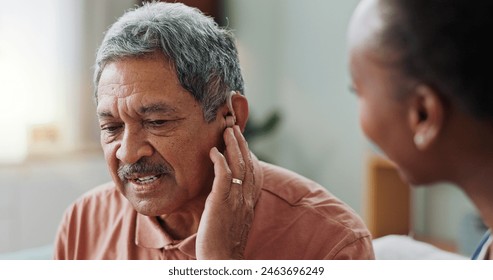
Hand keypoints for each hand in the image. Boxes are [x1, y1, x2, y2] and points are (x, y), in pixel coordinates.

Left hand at [195, 125, 259, 258]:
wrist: (222, 260)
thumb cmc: (223, 242)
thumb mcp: (232, 219)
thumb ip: (232, 202)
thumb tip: (225, 190)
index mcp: (249, 202)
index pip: (253, 171)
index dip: (249, 153)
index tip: (242, 140)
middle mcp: (246, 198)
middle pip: (248, 163)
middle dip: (242, 143)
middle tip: (234, 127)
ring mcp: (236, 200)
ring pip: (239, 166)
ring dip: (233, 145)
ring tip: (226, 130)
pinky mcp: (222, 203)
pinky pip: (225, 176)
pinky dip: (220, 161)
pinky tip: (214, 151)